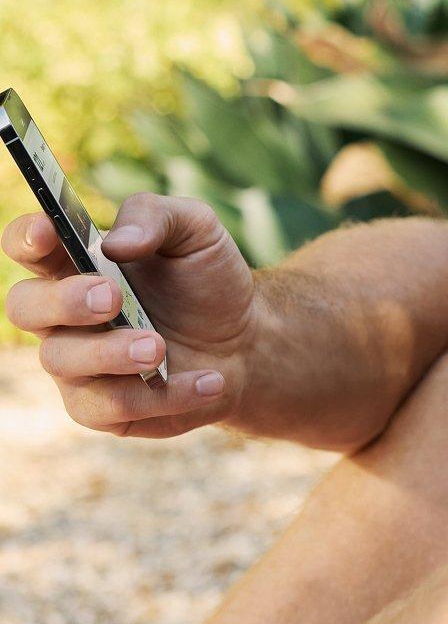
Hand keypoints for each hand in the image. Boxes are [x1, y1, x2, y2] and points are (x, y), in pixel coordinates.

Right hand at [2, 193, 259, 439]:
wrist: (247, 341)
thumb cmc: (207, 280)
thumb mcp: (197, 231)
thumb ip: (156, 216)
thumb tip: (117, 242)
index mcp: (77, 261)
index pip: (28, 244)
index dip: (26, 237)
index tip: (46, 231)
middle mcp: (64, 313)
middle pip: (24, 306)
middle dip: (64, 301)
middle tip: (112, 298)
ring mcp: (77, 362)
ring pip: (62, 360)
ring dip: (112, 352)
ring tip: (160, 348)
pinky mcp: (102, 407)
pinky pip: (113, 406)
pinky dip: (164, 394)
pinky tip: (209, 380)